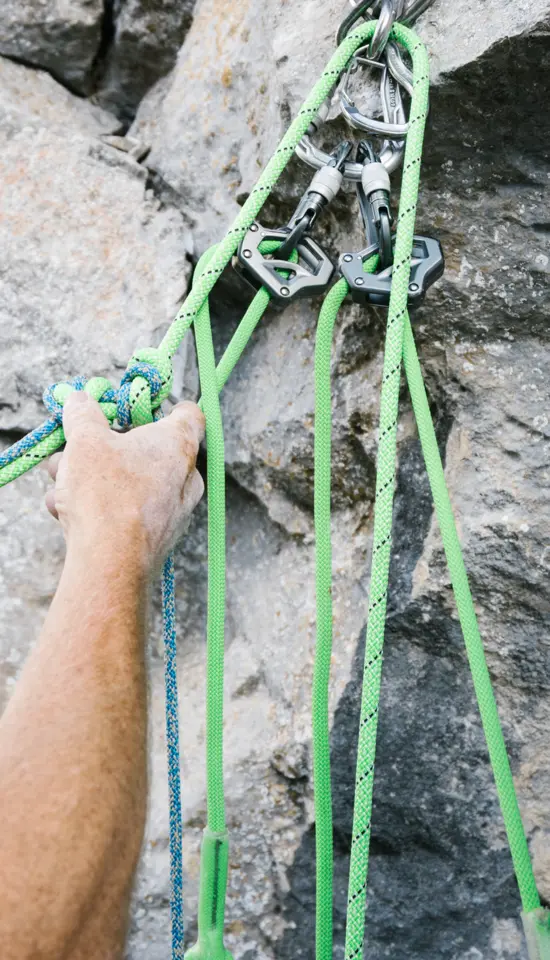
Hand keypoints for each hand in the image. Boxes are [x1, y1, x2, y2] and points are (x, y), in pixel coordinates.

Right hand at [44, 392, 204, 574]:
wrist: (110, 563)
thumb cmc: (104, 492)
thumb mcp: (85, 441)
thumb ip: (82, 414)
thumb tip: (79, 399)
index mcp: (178, 445)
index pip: (189, 415)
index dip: (166, 406)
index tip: (139, 409)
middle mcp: (185, 477)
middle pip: (149, 450)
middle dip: (106, 447)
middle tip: (75, 447)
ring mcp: (175, 511)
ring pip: (133, 483)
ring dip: (94, 478)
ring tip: (58, 479)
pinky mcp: (158, 539)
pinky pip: (129, 513)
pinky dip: (100, 508)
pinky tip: (64, 512)